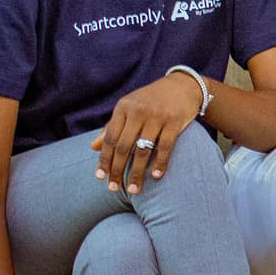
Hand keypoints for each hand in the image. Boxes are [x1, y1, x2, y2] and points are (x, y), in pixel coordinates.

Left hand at [91, 71, 203, 191]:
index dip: (105, 159)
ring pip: (143, 150)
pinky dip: (160, 163)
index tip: (101, 178)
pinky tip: (155, 176)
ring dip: (137, 173)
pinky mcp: (175, 121)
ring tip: (134, 189)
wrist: (183, 85)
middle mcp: (139, 111)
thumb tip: (92, 148)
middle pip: (124, 147)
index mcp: (123, 107)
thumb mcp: (129, 108)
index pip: (110, 138)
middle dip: (118, 170)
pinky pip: (165, 147)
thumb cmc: (151, 100)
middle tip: (114, 189)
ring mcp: (157, 116)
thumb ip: (111, 127)